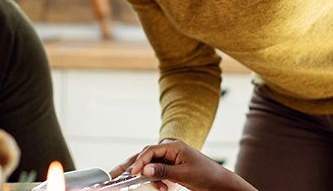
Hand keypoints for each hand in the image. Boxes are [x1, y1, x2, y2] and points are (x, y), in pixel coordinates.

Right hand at [114, 140, 256, 190]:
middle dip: (129, 166)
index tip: (133, 173)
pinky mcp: (170, 168)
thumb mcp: (183, 173)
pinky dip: (155, 181)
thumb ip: (162, 171)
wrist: (218, 182)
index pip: (150, 151)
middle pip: (144, 156)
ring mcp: (169, 159)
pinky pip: (156, 172)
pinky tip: (163, 188)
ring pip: (148, 165)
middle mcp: (168, 150)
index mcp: (173, 146)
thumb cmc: (205, 174)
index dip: (139, 162)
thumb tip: (143, 170)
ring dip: (145, 176)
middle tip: (113, 175)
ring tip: (141, 184)